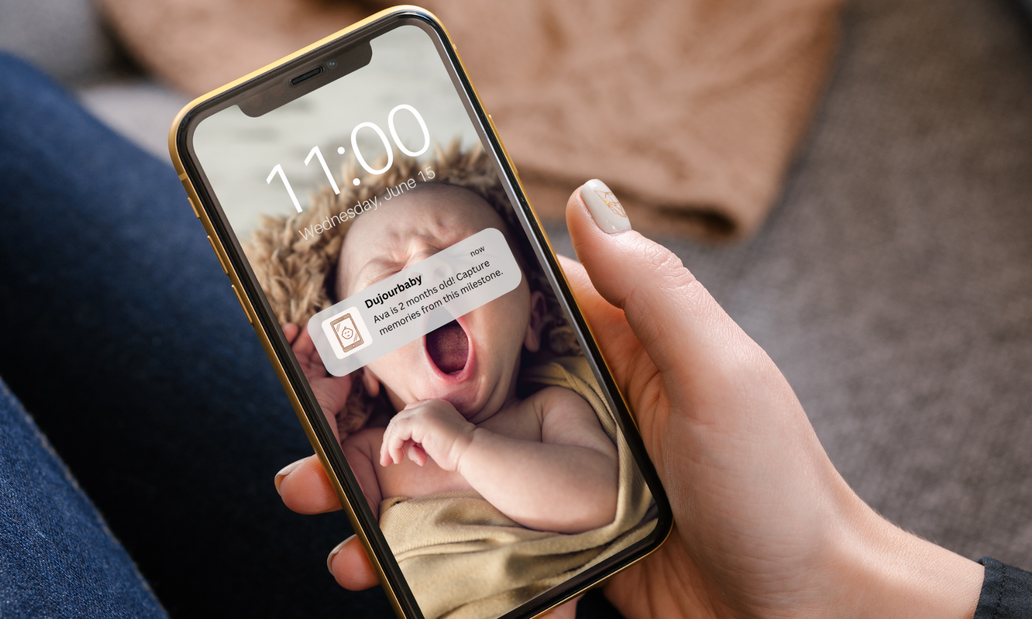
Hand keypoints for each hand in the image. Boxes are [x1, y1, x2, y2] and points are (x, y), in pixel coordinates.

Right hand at [277, 183, 984, 617]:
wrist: (810, 610)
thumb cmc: (781, 487)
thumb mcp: (722, 375)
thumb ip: (654, 290)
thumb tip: (590, 195)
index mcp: (610, 352)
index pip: (504, 314)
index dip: (428, 313)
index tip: (350, 320)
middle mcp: (577, 413)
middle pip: (458, 406)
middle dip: (378, 423)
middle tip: (309, 442)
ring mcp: (564, 485)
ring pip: (456, 481)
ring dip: (386, 500)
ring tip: (330, 526)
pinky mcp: (561, 548)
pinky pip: (484, 547)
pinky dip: (437, 563)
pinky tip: (396, 577)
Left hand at [379, 399, 475, 470]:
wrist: (471, 451)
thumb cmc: (458, 453)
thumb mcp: (435, 443)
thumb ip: (420, 440)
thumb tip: (403, 448)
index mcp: (435, 406)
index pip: (409, 416)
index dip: (401, 435)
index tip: (399, 454)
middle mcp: (429, 404)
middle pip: (400, 419)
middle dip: (391, 440)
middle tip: (387, 460)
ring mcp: (424, 410)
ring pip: (395, 425)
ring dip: (390, 445)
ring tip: (391, 461)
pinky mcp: (419, 420)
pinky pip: (397, 431)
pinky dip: (393, 446)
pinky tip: (398, 459)